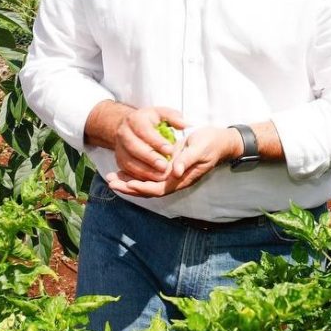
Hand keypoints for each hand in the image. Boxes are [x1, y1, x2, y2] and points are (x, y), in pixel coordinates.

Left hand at [106, 125, 241, 197]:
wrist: (220, 141)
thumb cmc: (211, 143)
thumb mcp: (200, 148)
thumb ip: (187, 159)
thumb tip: (174, 171)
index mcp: (182, 178)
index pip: (159, 188)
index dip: (143, 187)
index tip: (128, 183)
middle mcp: (174, 180)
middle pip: (149, 190)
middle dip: (129, 187)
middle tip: (111, 182)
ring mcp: (170, 175)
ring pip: (146, 183)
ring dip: (128, 182)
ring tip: (110, 178)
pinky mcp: (168, 168)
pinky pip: (149, 175)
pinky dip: (135, 174)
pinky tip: (122, 170)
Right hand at [112, 106, 186, 182]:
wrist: (129, 126)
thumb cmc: (150, 120)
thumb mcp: (162, 114)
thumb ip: (174, 118)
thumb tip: (185, 125)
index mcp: (135, 119)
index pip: (144, 131)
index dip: (157, 142)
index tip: (170, 150)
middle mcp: (123, 133)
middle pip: (134, 147)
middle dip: (150, 158)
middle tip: (165, 166)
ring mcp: (119, 147)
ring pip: (129, 161)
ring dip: (144, 170)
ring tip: (160, 176)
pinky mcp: (119, 159)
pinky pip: (127, 170)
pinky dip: (139, 176)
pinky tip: (152, 180)